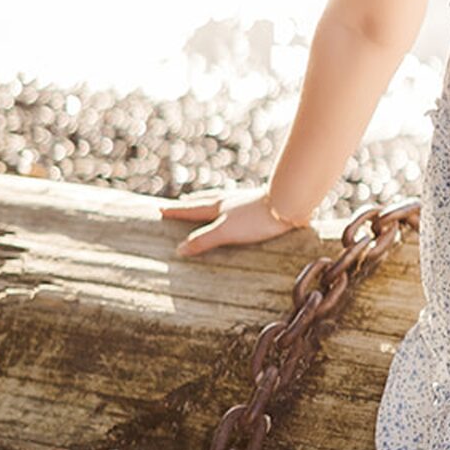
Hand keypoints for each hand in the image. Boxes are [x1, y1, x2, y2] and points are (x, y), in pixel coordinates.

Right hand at [159, 190, 303, 258]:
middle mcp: (231, 201)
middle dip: (192, 202)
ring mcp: (246, 201)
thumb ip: (203, 240)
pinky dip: (232, 206)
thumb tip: (179, 250)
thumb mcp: (225, 231)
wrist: (289, 204)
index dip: (175, 211)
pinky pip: (240, 205)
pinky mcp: (262, 206)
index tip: (160, 209)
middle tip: (181, 201)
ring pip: (223, 200)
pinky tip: (241, 209)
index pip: (191, 209)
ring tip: (207, 201)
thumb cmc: (256, 218)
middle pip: (206, 200)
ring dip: (212, 201)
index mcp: (219, 206)